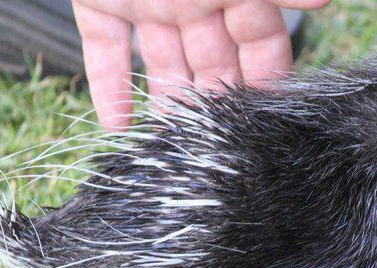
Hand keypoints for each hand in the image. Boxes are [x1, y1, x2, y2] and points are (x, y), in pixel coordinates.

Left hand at [72, 0, 330, 129]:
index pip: (262, 40)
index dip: (268, 77)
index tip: (271, 118)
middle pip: (213, 60)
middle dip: (219, 99)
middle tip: (222, 144)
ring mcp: (146, 0)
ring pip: (163, 62)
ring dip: (170, 102)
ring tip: (174, 144)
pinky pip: (105, 49)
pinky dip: (108, 85)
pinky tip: (116, 124)